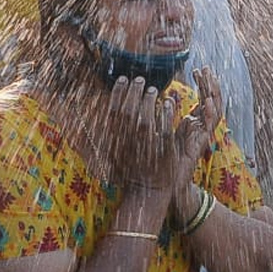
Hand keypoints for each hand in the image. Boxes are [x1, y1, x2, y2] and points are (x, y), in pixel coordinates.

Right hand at [108, 75, 168, 189]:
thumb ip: (112, 131)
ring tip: (153, 90)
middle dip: (134, 90)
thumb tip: (104, 109)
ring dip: (149, 99)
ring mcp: (147, 146)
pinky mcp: (164, 151)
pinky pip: (166, 127)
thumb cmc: (130, 169)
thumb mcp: (114, 151)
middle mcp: (129, 142)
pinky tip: (168, 103)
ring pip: (146, 116)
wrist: (146, 192)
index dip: (118, 92)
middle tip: (140, 80)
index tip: (123, 79)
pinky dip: (167, 112)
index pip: (114, 110)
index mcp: (117, 140)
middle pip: (129, 110)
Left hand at [161, 69, 217, 189]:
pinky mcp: (202, 143)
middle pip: (211, 100)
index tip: (196, 69)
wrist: (166, 180)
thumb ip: (167, 115)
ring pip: (215, 110)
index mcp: (194, 122)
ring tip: (209, 78)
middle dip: (209, 83)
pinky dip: (210, 112)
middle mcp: (202, 126)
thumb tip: (167, 98)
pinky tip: (207, 101)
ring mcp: (203, 134)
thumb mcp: (164, 129)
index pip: (202, 98)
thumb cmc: (163, 156)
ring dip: (213, 93)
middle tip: (204, 68)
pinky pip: (210, 126)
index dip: (202, 84)